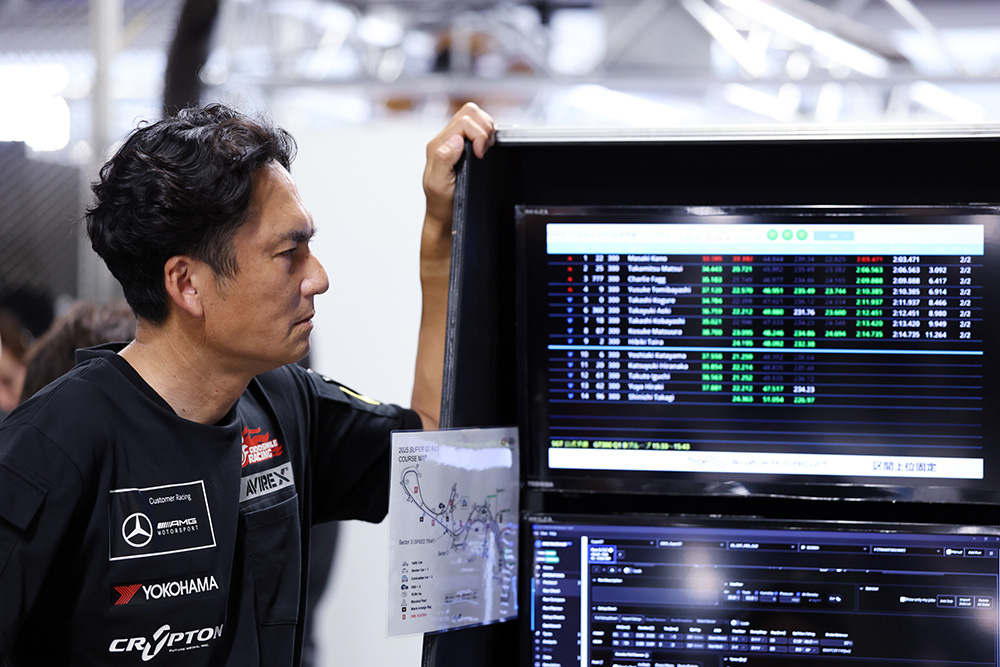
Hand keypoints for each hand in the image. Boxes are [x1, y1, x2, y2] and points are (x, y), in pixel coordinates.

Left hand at [422, 102, 495, 227]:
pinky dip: (486, 134)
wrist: (443, 214)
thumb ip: (443, 160)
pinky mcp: (463, 145)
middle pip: (470, 112)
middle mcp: (445, 140)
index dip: (478, 134)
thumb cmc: (441, 202)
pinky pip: (477, 127)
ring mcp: (454, 141)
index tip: (480, 154)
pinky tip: (485, 150)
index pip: (464, 121)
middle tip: (485, 149)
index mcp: (438, 145)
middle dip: (484, 128)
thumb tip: (456, 140)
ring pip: (475, 117)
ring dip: (486, 130)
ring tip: (485, 149)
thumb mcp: (438, 185)